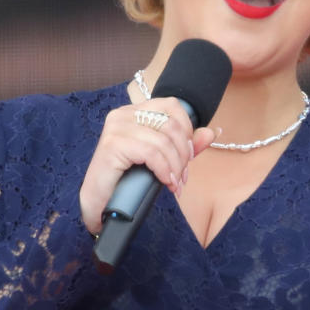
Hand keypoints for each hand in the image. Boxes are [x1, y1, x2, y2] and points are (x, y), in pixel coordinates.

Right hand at [79, 98, 218, 235]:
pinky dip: (164, 170)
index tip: (188, 155)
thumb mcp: (160, 159)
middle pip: (171, 125)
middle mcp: (123, 114)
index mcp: (133, 111)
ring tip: (174, 184)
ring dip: (175, 167)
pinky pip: (152, 153)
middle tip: (182, 176)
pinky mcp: (112, 144)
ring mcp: (116, 128)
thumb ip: (183, 145)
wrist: (97, 204)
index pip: (172, 105)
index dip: (187, 129)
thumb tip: (212, 133)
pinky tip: (166, 182)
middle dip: (183, 154)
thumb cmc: (126, 180)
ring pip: (164, 141)